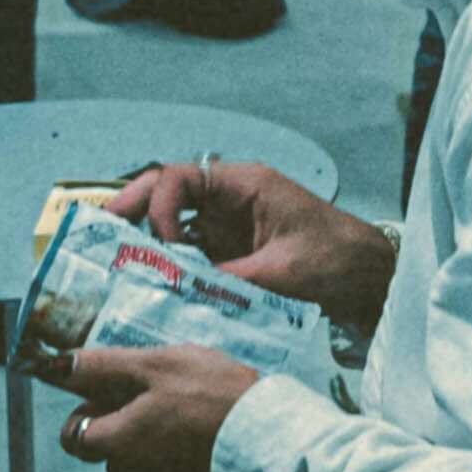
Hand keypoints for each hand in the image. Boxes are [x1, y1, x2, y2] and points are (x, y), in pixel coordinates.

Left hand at [55, 340, 257, 471]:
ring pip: (138, 465)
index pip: (72, 435)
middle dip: (126, 426)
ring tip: (192, 419)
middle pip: (107, 450)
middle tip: (165, 400)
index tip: (114, 395)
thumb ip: (103, 367)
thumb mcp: (158, 365)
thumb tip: (57, 366)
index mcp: (117, 443)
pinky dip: (176, 464)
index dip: (88, 410)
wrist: (273, 440)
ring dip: (154, 444)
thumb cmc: (215, 397)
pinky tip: (202, 444)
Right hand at [109, 156, 396, 325]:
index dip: (157, 205)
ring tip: (114, 270)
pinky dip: (170, 269)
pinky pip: (189, 256)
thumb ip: (229, 280)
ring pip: (173, 227)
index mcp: (243, 185)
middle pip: (166, 195)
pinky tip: (150, 289)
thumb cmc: (338, 260)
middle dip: (131, 214)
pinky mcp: (231, 254)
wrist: (371, 278)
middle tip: (99, 242)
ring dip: (146, 246)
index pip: (179, 178)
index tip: (160, 243)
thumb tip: (179, 292)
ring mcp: (228, 227)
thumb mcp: (282, 273)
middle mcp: (229, 200)